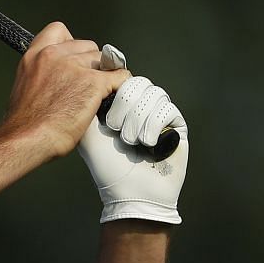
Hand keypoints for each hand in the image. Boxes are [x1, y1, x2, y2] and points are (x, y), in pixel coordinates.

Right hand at [1, 23, 128, 159]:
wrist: (27, 139)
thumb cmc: (24, 124)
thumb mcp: (25, 86)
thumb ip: (42, 74)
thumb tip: (59, 78)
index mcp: (34, 55)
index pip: (59, 30)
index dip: (71, 44)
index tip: (74, 57)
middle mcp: (53, 55)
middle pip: (87, 46)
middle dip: (90, 63)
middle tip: (86, 83)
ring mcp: (74, 67)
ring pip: (103, 60)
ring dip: (103, 75)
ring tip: (98, 93)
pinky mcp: (93, 83)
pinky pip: (119, 76)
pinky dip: (121, 84)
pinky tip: (115, 93)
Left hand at [77, 74, 189, 224]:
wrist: (130, 192)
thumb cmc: (107, 166)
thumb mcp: (86, 131)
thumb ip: (87, 100)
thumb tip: (93, 70)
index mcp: (119, 105)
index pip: (121, 77)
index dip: (116, 82)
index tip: (108, 96)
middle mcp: (140, 107)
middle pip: (138, 82)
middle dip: (124, 103)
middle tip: (115, 128)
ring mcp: (160, 115)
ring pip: (153, 93)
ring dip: (138, 118)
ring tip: (130, 141)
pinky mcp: (177, 126)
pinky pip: (167, 108)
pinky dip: (153, 126)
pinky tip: (147, 144)